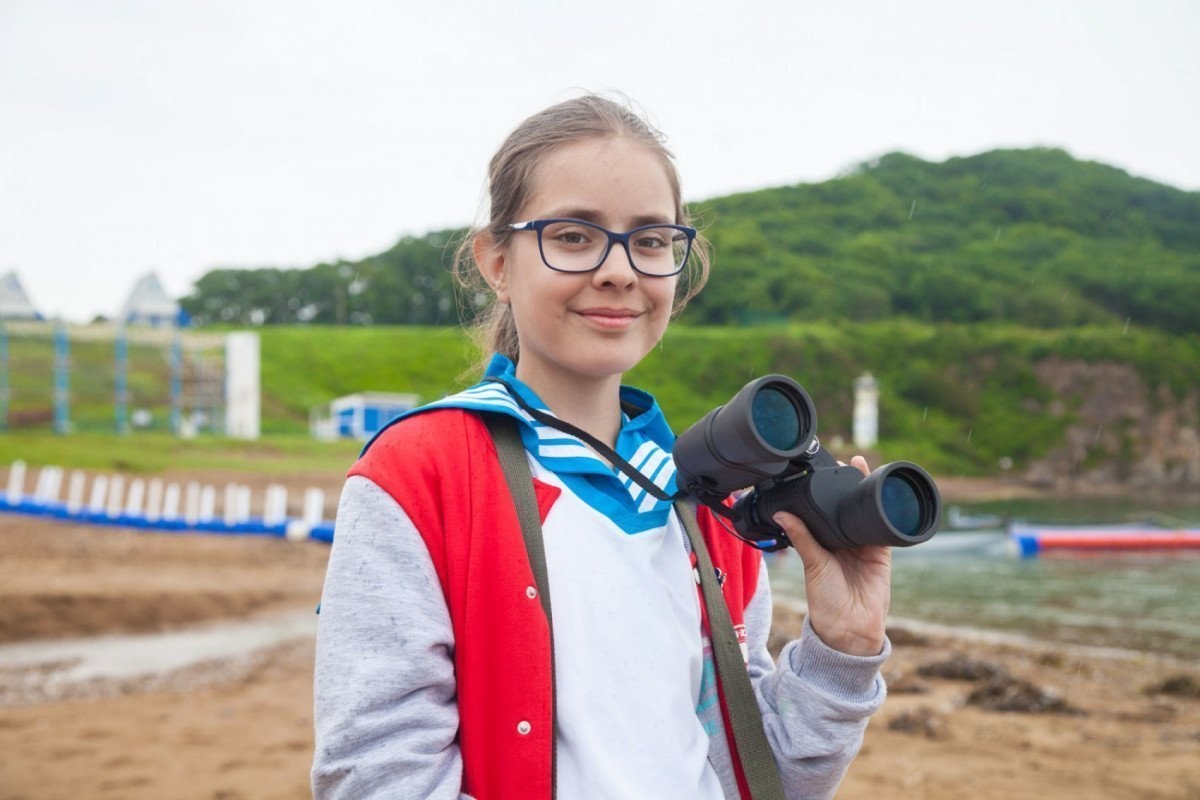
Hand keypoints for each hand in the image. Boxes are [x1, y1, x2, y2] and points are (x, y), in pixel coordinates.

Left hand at [772, 455, 891, 655]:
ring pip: (863, 511)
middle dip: (845, 486)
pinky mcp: (881, 551)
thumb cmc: (825, 600)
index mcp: (821, 542)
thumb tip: (781, 514)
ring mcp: (862, 544)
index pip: (822, 511)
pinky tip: (882, 490)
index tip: (820, 470)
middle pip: (844, 507)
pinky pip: (882, 525)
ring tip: (859, 467)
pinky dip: (882, 509)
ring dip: (864, 491)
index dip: (823, 492)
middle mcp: (841, 541)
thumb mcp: (812, 564)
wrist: (852, 627)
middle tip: (843, 463)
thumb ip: (802, 538)